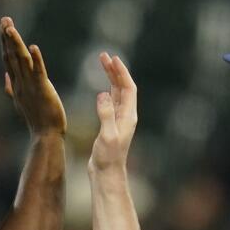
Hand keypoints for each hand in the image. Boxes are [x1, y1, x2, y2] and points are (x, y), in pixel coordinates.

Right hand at [0, 17, 65, 136]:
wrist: (46, 136)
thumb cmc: (37, 120)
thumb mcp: (21, 102)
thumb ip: (12, 88)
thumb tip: (6, 76)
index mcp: (17, 85)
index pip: (8, 59)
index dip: (5, 42)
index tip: (3, 25)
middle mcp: (20, 83)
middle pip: (11, 56)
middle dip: (7, 37)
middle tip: (4, 19)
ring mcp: (30, 87)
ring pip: (21, 61)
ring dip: (15, 44)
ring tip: (10, 28)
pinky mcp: (42, 90)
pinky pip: (38, 73)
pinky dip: (36, 59)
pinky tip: (33, 47)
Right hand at [90, 52, 137, 172]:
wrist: (106, 173)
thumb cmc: (108, 158)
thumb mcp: (107, 136)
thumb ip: (106, 115)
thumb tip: (102, 94)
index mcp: (128, 116)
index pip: (128, 88)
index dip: (122, 73)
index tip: (113, 59)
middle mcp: (126, 116)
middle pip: (123, 87)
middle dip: (115, 71)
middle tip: (104, 56)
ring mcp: (119, 120)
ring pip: (117, 93)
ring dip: (111, 78)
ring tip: (102, 64)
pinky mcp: (110, 124)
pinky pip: (111, 102)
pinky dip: (107, 91)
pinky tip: (101, 88)